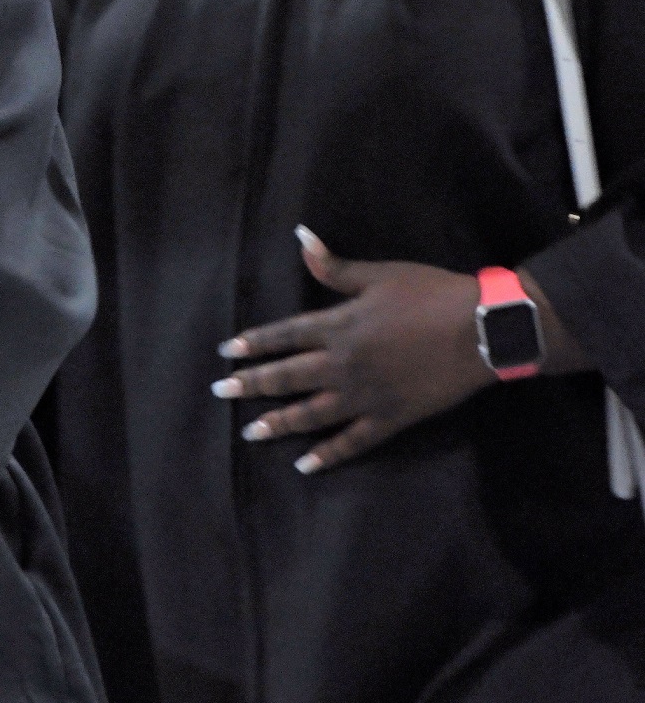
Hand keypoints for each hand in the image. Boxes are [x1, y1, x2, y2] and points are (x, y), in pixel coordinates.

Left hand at [211, 227, 489, 473]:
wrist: (481, 329)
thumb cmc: (431, 293)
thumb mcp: (379, 274)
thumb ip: (335, 266)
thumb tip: (301, 237)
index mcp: (338, 326)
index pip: (284, 336)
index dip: (253, 343)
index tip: (226, 353)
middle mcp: (343, 364)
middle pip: (287, 376)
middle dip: (251, 384)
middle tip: (220, 391)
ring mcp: (365, 395)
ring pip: (311, 413)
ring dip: (278, 422)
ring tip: (249, 432)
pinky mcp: (391, 418)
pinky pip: (353, 442)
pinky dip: (327, 455)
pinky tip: (304, 465)